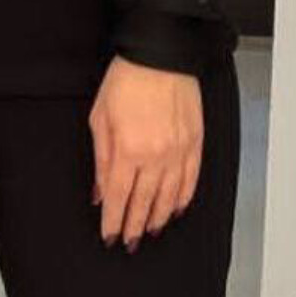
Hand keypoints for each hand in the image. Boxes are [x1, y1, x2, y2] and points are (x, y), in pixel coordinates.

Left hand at [89, 56, 203, 250]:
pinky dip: (183, 198)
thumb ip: (100, 161)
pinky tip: (175, 209)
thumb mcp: (100, 120)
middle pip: (143, 203)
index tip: (110, 237)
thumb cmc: (127, 80)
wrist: (161, 53)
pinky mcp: (195, 142)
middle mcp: (155, 156)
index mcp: (128, 150)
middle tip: (130, 243)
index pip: (119, 198)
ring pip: (169, 196)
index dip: (114, 222)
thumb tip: (100, 193)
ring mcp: (179, 151)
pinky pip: (191, 180)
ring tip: (150, 231)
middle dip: (134, 226)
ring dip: (158, 217)